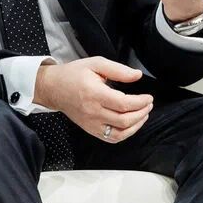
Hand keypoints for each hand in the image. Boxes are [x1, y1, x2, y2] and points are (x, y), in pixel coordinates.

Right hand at [34, 57, 152, 143]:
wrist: (53, 88)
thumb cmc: (74, 74)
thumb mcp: (95, 63)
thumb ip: (118, 70)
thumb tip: (137, 75)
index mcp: (94, 94)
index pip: (123, 104)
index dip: (140, 102)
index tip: (149, 97)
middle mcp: (93, 112)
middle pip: (124, 120)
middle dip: (142, 113)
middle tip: (148, 104)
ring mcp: (91, 123)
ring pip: (120, 133)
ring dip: (136, 125)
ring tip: (143, 114)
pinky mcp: (90, 129)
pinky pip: (111, 138)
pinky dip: (125, 134)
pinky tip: (131, 125)